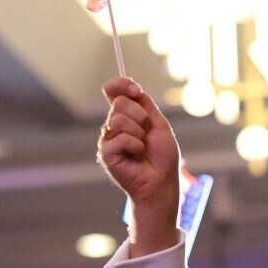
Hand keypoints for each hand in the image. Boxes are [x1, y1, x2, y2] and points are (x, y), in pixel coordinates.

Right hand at [97, 76, 181, 254]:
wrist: (162, 182)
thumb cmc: (162, 157)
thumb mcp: (158, 124)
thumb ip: (144, 104)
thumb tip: (130, 85)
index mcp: (126, 116)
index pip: (115, 91)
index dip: (122, 85)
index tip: (135, 90)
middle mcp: (114, 125)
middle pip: (119, 103)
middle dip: (140, 117)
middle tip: (147, 134)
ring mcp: (108, 139)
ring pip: (118, 119)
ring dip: (139, 133)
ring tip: (143, 148)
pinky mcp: (105, 153)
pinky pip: (120, 138)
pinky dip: (135, 146)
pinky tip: (137, 157)